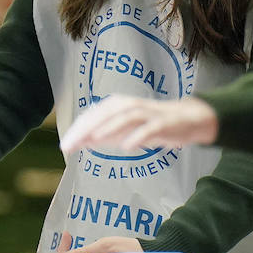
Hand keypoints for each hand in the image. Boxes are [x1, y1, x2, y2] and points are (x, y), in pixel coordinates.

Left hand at [59, 95, 218, 155]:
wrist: (188, 119)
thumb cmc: (152, 124)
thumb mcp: (125, 130)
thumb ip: (104, 135)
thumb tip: (81, 141)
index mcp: (119, 106)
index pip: (94, 115)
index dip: (78, 129)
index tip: (64, 145)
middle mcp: (132, 106)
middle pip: (107, 113)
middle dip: (87, 128)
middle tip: (71, 145)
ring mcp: (149, 114)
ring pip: (127, 116)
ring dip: (110, 127)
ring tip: (95, 139)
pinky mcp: (164, 123)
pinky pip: (150, 129)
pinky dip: (138, 136)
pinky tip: (127, 147)